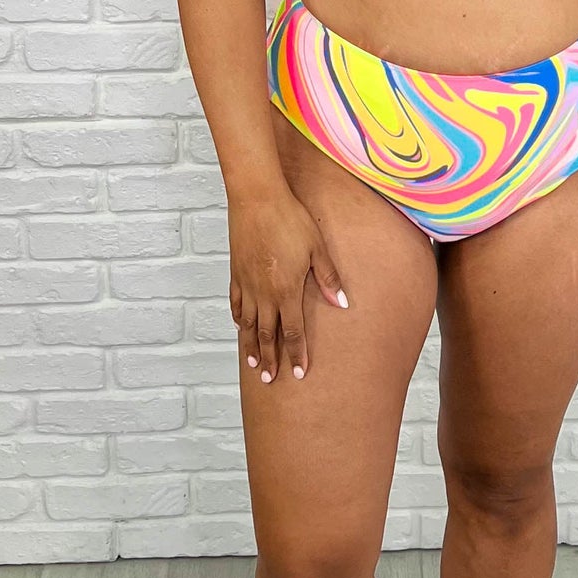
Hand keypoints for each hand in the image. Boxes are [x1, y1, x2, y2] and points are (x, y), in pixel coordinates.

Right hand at [228, 189, 348, 384]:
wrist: (256, 198)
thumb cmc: (290, 218)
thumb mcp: (318, 247)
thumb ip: (328, 278)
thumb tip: (342, 303)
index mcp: (286, 289)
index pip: (293, 331)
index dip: (296, 354)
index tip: (298, 373)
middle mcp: (264, 292)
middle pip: (267, 334)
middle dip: (271, 359)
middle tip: (270, 379)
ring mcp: (247, 284)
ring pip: (248, 323)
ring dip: (251, 345)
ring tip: (254, 365)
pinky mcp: (236, 272)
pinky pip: (235, 303)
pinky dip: (238, 319)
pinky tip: (240, 327)